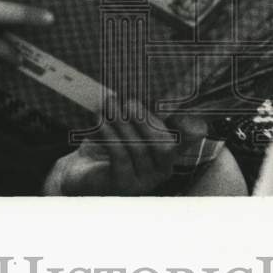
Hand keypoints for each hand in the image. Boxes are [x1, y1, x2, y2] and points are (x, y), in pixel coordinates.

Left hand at [44, 104, 204, 195]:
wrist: (81, 171)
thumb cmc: (108, 144)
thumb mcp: (125, 125)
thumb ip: (138, 111)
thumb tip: (138, 86)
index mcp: (169, 153)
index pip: (186, 142)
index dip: (191, 130)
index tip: (191, 115)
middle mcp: (161, 170)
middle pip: (163, 145)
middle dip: (146, 121)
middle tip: (130, 103)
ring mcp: (143, 181)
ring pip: (138, 148)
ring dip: (122, 123)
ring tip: (109, 105)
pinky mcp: (123, 186)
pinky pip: (120, 156)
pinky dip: (111, 135)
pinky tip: (101, 121)